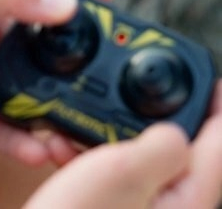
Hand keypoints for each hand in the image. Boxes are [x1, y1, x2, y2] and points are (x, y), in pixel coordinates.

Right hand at [23, 81, 221, 208]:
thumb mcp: (123, 173)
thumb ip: (162, 145)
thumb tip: (176, 129)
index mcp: (186, 197)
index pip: (219, 142)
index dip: (216, 102)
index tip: (205, 77)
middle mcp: (171, 205)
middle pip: (179, 143)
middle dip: (151, 113)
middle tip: (132, 89)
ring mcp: (142, 207)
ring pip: (139, 153)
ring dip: (110, 130)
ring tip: (83, 123)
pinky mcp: (115, 206)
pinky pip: (112, 167)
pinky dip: (91, 151)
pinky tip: (66, 150)